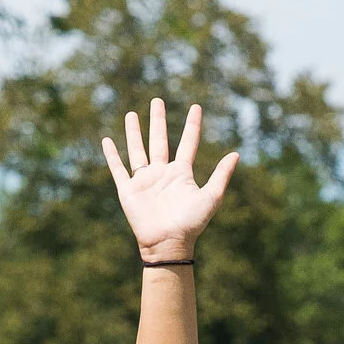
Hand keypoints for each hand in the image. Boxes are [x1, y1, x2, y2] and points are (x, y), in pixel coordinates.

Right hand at [101, 100, 238, 263]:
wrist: (168, 243)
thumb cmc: (191, 223)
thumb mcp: (210, 197)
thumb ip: (221, 176)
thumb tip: (236, 154)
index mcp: (181, 174)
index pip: (188, 143)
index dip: (193, 125)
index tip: (196, 107)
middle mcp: (162, 173)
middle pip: (159, 141)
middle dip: (158, 121)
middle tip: (157, 100)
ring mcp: (145, 180)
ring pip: (138, 150)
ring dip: (134, 132)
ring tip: (131, 114)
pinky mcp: (128, 190)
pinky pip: (118, 168)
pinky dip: (112, 155)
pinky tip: (107, 140)